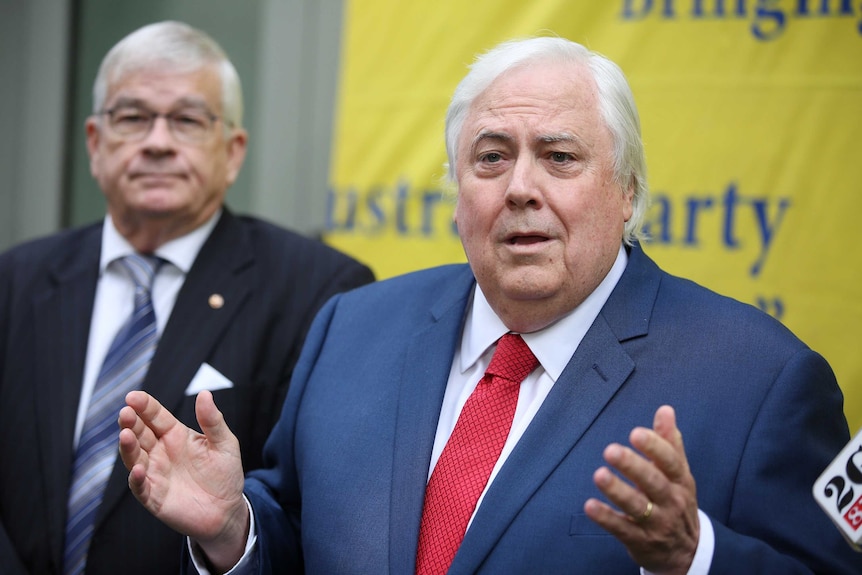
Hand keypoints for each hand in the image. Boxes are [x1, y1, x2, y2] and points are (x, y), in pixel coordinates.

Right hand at [118, 390, 247, 571]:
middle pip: (140, 433)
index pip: (155, 416)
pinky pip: (140, 487)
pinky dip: (136, 479)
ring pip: (134, 458)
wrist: (227, 510)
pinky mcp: (154, 497)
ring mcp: (155, 474)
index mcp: (176, 435)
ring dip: (128, 447)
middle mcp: (160, 452)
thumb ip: (213, 421)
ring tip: (125, 434)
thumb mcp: (225, 444)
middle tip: (126, 412)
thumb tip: (205, 394)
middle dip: (131, 423)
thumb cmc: (225, 474)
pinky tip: (137, 469)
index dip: (144, 406)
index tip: (133, 397)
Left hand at [584, 405, 699, 574]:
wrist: (687, 552)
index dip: (654, 447)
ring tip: (599, 475)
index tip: (636, 433)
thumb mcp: (679, 473)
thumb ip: (669, 442)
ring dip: (617, 491)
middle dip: (633, 466)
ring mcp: (656, 523)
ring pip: (637, 506)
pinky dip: (606, 518)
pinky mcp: (640, 541)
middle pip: (653, 483)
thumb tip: (665, 410)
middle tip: (611, 450)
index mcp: (680, 480)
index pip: (670, 461)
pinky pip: (622, 529)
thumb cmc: (677, 502)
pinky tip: (590, 506)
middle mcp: (671, 501)